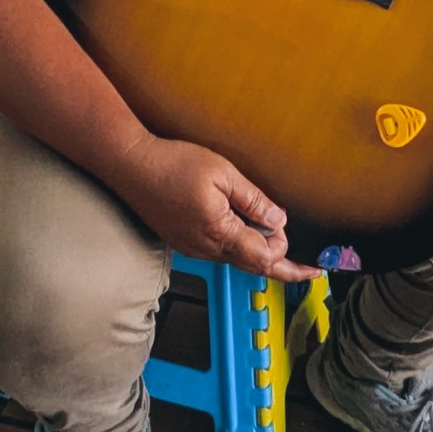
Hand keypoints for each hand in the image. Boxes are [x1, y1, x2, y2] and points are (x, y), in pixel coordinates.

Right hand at [112, 137, 321, 282]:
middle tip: (302, 260)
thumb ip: (253, 200)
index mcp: (220, 233)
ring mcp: (194, 247)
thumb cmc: (172, 165)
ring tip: (271, 229)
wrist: (130, 166)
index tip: (302, 250)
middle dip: (281, 263)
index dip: (287, 254)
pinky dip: (239, 244)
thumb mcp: (223, 174)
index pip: (265, 260)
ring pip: (236, 259)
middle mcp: (206, 248)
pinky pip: (219, 251)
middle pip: (253, 266)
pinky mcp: (184, 241)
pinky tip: (242, 225)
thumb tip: (278, 219)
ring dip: (258, 250)